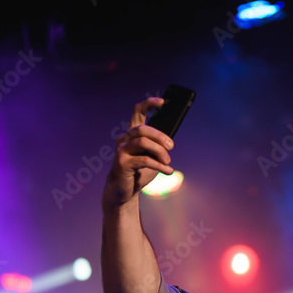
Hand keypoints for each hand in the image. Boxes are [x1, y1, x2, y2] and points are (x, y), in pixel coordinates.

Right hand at [101, 97, 174, 211]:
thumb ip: (159, 147)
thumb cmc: (140, 172)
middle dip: (160, 136)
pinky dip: (160, 166)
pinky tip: (168, 171)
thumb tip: (171, 141)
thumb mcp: (153, 157)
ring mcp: (121, 150)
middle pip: (143, 128)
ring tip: (168, 162)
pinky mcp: (122, 162)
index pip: (137, 112)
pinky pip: (144, 160)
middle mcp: (125, 139)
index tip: (163, 102)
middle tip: (171, 147)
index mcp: (132, 134)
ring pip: (143, 142)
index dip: (149, 104)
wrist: (125, 191)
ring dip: (160, 151)